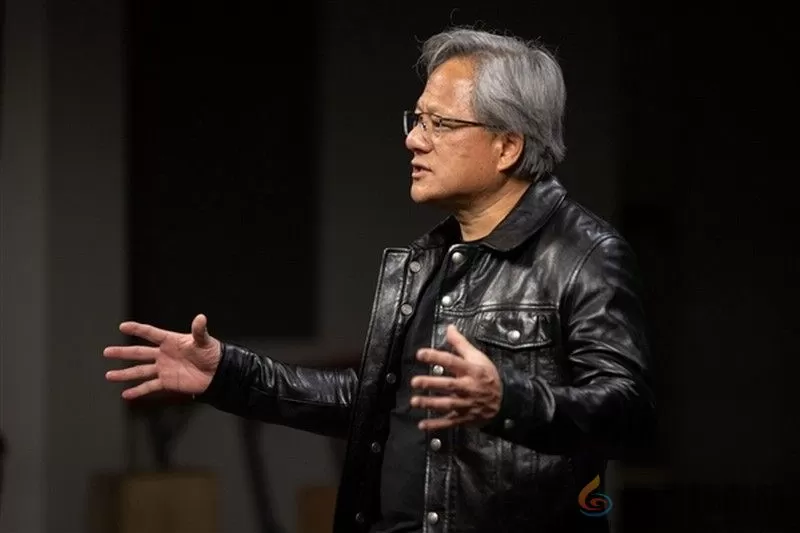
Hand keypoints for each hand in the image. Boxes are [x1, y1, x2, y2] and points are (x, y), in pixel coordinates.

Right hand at [103, 314, 220, 399]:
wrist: (217, 372)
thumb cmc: (212, 353)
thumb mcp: (204, 341)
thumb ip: (199, 330)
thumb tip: (201, 318)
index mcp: (171, 341)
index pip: (151, 333)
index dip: (137, 329)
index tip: (123, 326)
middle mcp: (164, 354)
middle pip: (139, 353)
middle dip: (123, 352)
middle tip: (107, 352)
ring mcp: (164, 369)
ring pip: (140, 371)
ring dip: (125, 373)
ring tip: (109, 375)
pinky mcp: (167, 382)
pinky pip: (150, 387)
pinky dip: (138, 391)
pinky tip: (126, 394)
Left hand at [410, 324, 501, 430]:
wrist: (505, 401)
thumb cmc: (488, 377)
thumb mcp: (478, 357)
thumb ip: (461, 344)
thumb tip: (449, 328)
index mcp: (471, 371)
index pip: (452, 361)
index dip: (436, 357)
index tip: (420, 354)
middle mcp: (468, 387)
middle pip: (448, 385)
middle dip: (431, 383)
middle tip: (415, 381)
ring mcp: (466, 404)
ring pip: (447, 404)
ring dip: (430, 403)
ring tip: (414, 401)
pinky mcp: (465, 417)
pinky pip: (449, 423)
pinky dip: (436, 425)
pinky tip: (422, 425)